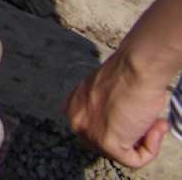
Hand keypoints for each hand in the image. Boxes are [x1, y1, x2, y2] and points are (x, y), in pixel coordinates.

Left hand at [65, 51, 171, 168]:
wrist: (137, 67)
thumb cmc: (128, 73)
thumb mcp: (106, 90)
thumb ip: (104, 107)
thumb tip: (119, 123)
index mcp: (73, 106)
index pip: (95, 130)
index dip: (122, 128)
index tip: (136, 115)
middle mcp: (75, 121)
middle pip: (107, 144)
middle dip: (131, 136)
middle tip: (150, 121)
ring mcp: (89, 133)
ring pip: (122, 154)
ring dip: (145, 140)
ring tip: (155, 121)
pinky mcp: (107, 143)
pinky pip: (133, 160)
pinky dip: (150, 149)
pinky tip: (156, 128)